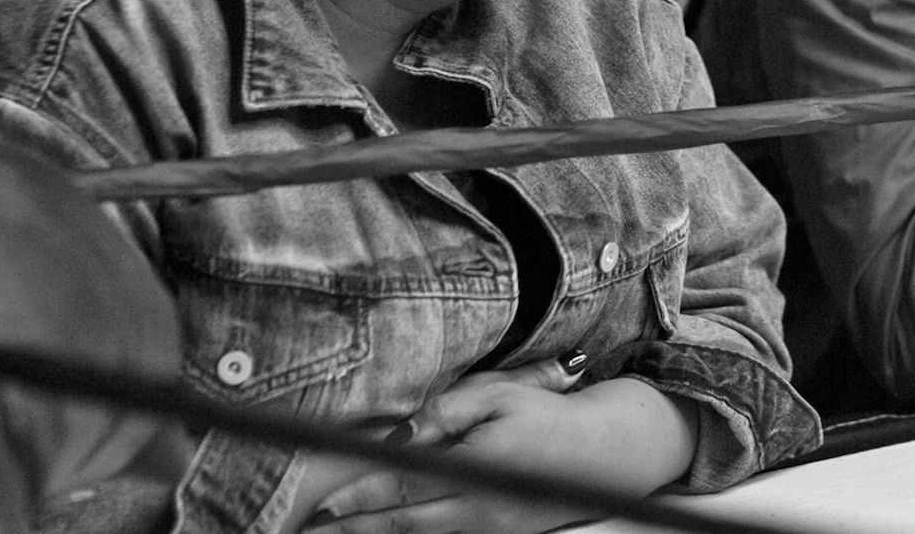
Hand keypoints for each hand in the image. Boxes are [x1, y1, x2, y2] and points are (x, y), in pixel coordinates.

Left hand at [302, 370, 696, 533]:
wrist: (603, 453)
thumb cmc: (547, 415)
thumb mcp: (499, 395)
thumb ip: (446, 412)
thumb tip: (401, 433)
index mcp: (477, 468)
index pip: (406, 482)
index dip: (362, 494)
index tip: (324, 505)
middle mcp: (479, 507)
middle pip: (403, 523)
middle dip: (354, 530)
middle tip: (311, 533)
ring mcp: (487, 527)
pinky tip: (383, 532)